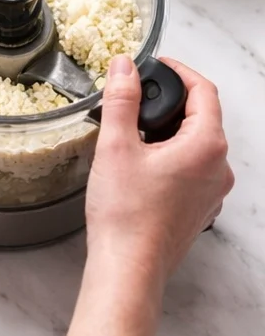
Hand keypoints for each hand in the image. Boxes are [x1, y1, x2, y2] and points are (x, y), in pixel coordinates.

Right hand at [39, 54, 230, 335]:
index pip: (203, 90)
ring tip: (133, 139)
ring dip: (170, 136)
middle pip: (202, 119)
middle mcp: (219, 168)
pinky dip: (171, 163)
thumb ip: (121, 100)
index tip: (156, 66)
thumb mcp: (116, 147)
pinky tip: (141, 172)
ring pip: (196, 148)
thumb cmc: (126, 216)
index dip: (179, 71)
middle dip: (170, 105)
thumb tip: (124, 68)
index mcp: (207, 145)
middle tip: (137, 102)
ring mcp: (212, 193)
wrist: (128, 270)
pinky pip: (191, 175)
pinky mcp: (199, 211)